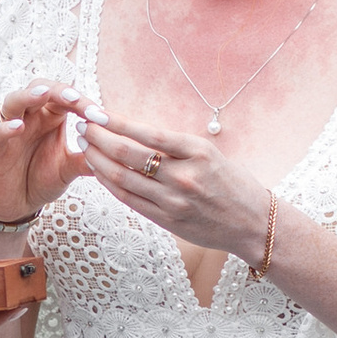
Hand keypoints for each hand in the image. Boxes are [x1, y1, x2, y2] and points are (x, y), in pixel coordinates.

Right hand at [0, 85, 92, 230]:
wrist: (18, 205)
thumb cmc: (42, 180)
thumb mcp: (69, 169)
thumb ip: (87, 158)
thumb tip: (116, 153)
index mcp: (51, 117)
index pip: (65, 97)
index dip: (81, 101)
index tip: (98, 113)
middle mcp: (31, 117)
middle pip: (40, 89)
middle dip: (58, 90)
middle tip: (75, 98)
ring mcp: (11, 129)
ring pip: (14, 101)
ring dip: (29, 95)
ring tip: (44, 94)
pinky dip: (7, 127)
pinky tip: (18, 126)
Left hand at [78, 106, 273, 262]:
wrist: (253, 224)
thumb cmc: (233, 184)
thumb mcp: (210, 154)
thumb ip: (176, 146)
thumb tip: (134, 131)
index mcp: (198, 152)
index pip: (147, 133)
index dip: (116, 122)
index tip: (97, 113)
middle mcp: (184, 176)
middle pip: (128, 154)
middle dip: (99, 138)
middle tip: (84, 127)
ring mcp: (174, 201)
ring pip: (122, 178)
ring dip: (97, 160)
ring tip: (85, 146)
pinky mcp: (167, 220)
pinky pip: (129, 199)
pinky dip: (109, 184)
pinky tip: (98, 171)